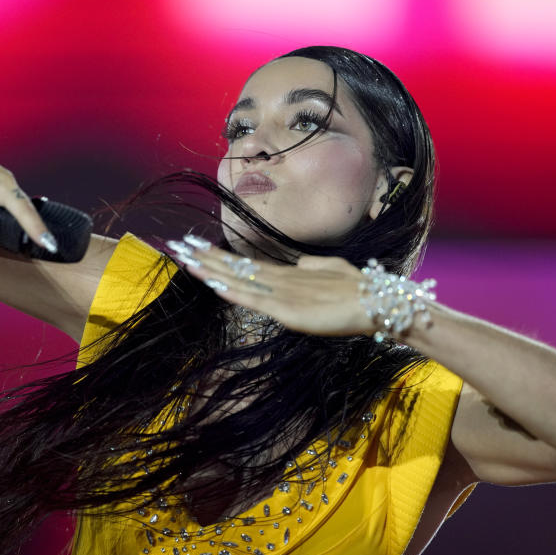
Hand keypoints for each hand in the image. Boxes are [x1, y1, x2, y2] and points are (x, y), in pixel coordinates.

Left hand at [167, 235, 376, 337]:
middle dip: (206, 258)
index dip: (221, 257)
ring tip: (185, 259)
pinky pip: (254, 299)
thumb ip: (313, 269)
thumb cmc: (358, 290)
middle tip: (178, 244)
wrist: (377, 303)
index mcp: (289, 274)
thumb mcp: (331, 274)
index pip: (247, 263)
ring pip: (239, 279)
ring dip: (211, 271)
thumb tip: (300, 265)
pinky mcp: (288, 310)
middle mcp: (280, 279)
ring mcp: (282, 293)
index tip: (198, 247)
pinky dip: (233, 292)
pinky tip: (214, 285)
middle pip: (236, 266)